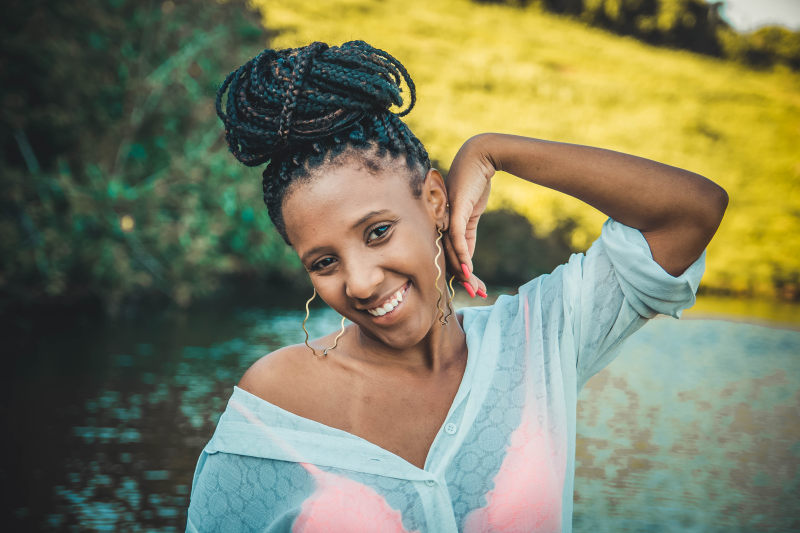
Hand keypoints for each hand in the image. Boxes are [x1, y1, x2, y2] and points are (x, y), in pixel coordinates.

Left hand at [444, 134, 495, 297]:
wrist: (480, 159)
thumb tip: (468, 254)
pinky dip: (463, 257)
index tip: (475, 288)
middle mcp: (442, 224)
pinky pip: (457, 239)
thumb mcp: (472, 212)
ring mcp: (447, 219)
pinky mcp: (455, 212)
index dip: (463, 274)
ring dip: (465, 273)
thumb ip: (467, 232)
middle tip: (478, 295)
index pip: (451, 255)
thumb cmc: (474, 183)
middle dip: (465, 279)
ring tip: (475, 289)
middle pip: (451, 258)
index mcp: (444, 226)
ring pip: (454, 253)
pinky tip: (467, 272)